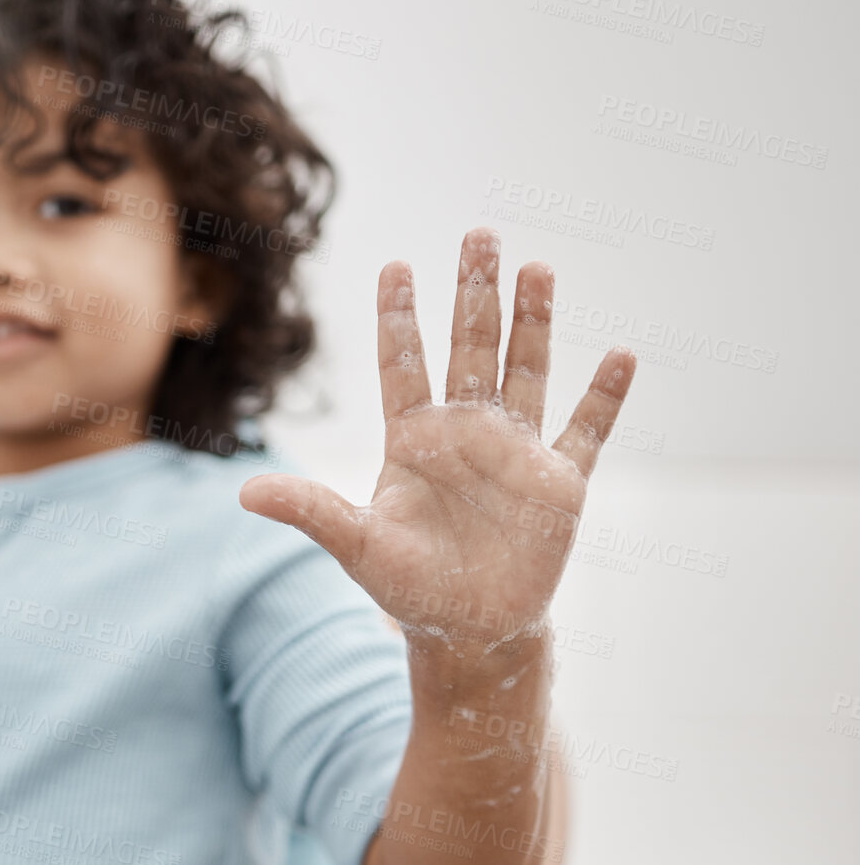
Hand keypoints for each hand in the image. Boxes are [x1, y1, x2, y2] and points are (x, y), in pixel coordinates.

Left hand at [241, 227, 633, 646]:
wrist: (466, 629)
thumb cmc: (406, 584)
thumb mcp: (354, 544)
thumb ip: (309, 510)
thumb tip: (243, 492)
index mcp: (414, 439)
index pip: (402, 363)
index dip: (399, 316)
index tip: (396, 264)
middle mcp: (466, 433)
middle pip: (470, 348)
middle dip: (475, 293)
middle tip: (480, 234)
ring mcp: (515, 453)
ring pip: (526, 371)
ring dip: (533, 323)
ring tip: (537, 268)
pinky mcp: (559, 485)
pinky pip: (585, 432)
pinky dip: (604, 398)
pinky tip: (621, 357)